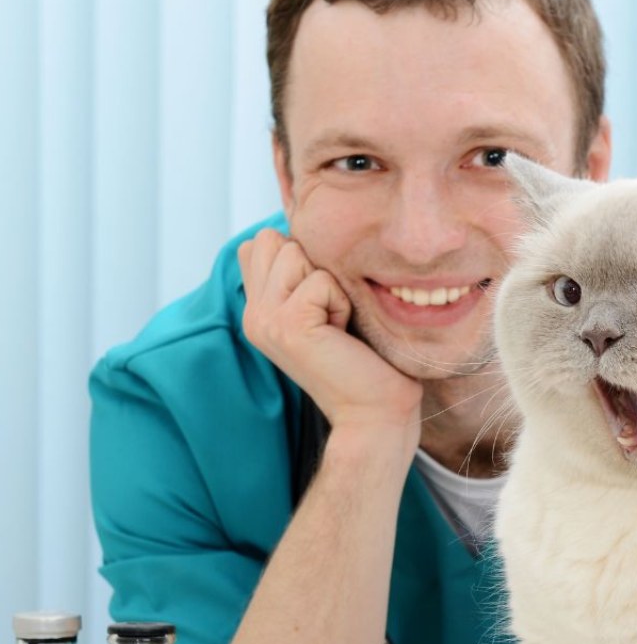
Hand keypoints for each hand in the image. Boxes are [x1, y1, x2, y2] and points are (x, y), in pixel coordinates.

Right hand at [237, 228, 421, 437]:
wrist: (375, 413)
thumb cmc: (366, 362)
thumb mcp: (327, 310)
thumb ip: (303, 275)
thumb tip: (304, 230)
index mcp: (259, 310)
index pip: (260, 243)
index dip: (301, 259)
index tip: (322, 305)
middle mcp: (254, 314)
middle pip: (272, 239)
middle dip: (313, 266)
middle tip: (330, 314)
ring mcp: (265, 319)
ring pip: (294, 252)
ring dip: (329, 284)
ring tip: (337, 325)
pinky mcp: (287, 324)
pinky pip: (321, 280)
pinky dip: (342, 303)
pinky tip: (343, 335)